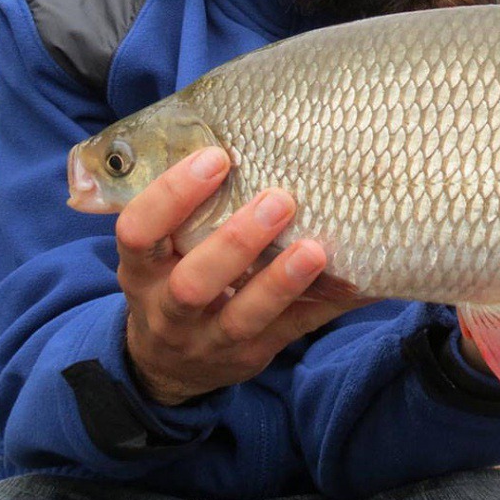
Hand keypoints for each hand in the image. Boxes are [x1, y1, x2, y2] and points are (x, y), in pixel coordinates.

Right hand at [116, 147, 361, 404]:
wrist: (169, 366)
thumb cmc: (174, 279)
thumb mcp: (162, 251)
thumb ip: (190, 210)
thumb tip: (245, 133)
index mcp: (141, 271)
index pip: (139, 232)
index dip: (172, 195)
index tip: (216, 157)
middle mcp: (168, 310)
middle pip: (193, 283)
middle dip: (236, 241)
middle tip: (278, 200)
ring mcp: (210, 340)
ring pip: (243, 317)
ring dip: (282, 282)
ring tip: (316, 248)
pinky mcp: (253, 356)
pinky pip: (295, 330)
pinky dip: (328, 303)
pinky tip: (360, 279)